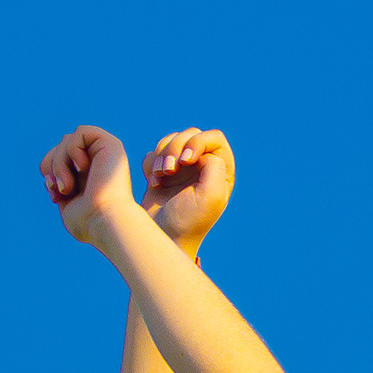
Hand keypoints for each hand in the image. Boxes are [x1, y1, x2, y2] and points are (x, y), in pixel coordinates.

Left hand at [41, 126, 134, 244]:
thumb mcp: (66, 200)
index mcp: (89, 173)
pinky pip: (81, 132)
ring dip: (59, 163)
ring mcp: (106, 151)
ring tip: (67, 187)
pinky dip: (73, 149)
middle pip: (61, 145)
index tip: (53, 192)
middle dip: (52, 165)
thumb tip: (48, 172)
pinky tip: (81, 168)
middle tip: (58, 188)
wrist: (105, 223)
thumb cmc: (87, 221)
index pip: (58, 156)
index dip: (49, 170)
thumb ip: (60, 182)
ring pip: (67, 139)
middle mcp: (98, 160)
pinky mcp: (111, 144)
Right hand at [147, 128, 231, 248]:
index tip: (186, 161)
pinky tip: (153, 183)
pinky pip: (155, 153)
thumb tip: (199, 152)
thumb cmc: (187, 221)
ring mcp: (181, 169)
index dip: (198, 142)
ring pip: (171, 140)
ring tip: (159, 177)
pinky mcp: (161, 173)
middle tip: (169, 171)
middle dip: (176, 148)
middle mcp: (202, 167)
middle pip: (191, 134)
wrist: (160, 238)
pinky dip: (151, 164)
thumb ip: (214, 165)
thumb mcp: (211, 195)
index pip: (214, 138)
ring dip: (162, 155)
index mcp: (221, 171)